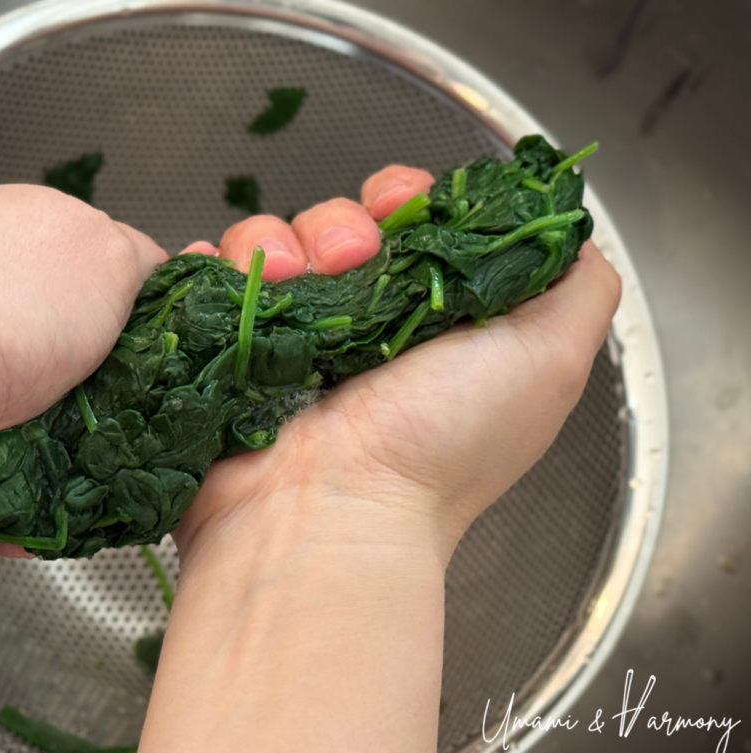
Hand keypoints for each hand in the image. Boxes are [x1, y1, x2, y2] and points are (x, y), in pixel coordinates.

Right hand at [139, 166, 620, 752]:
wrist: (325, 516)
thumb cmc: (439, 448)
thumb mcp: (546, 364)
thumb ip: (577, 288)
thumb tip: (559, 228)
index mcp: (432, 321)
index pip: (415, 222)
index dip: (407, 199)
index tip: (401, 209)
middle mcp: (360, 326)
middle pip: (340, 223)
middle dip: (340, 225)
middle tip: (345, 264)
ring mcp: (288, 338)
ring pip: (273, 241)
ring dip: (275, 245)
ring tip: (286, 288)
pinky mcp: (230, 348)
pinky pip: (213, 274)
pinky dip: (215, 266)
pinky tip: (237, 289)